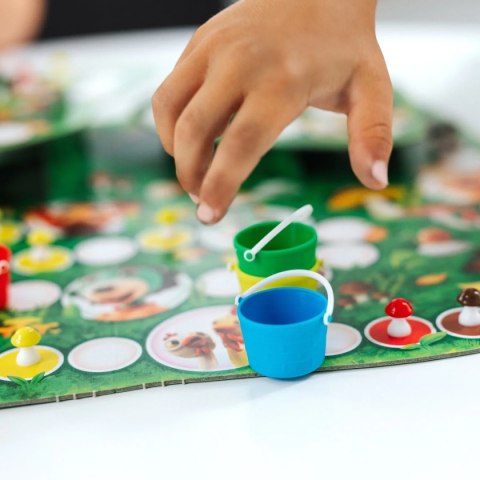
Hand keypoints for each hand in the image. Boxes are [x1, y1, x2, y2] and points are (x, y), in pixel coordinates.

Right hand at [152, 0, 392, 223]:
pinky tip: (191, 137)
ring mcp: (213, 48)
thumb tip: (376, 181)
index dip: (221, 186)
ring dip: (174, 151)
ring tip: (193, 171)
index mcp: (283, 80)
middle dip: (190, 176)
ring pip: (170, 110)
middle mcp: (240, 62)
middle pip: (195, 131)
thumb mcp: (371, 85)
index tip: (210, 217)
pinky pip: (168, 90)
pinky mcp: (199, 42)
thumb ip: (372, 134)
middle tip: (201, 200)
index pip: (242, 144)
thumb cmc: (342, 44)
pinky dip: (170, 123)